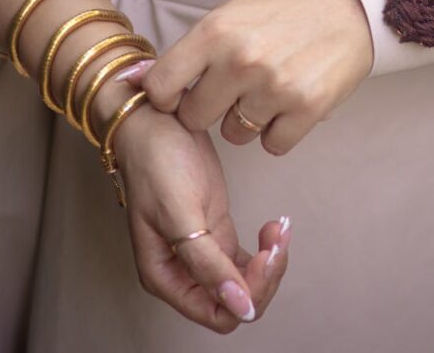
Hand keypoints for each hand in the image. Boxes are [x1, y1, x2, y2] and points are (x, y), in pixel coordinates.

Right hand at [111, 101, 291, 332]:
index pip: (219, 314)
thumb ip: (207, 264)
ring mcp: (203, 251)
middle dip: (265, 275)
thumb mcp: (179, 213)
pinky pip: (248, 258)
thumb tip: (240, 307)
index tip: (264, 256)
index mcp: (166, 277)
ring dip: (271, 261)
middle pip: (238, 302)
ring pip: (247, 281)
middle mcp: (184, 271)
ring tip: (279, 228)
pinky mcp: (217, 230)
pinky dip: (267, 248)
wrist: (154, 119)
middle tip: (277, 237)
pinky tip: (274, 226)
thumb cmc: (156, 162)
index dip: (249, 295)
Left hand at [125, 0, 372, 155]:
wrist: (349, 14)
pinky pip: (272, 145)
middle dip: (210, 109)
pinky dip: (279, 131)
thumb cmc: (283, 15)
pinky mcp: (306, 109)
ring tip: (268, 90)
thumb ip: (185, 52)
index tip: (182, 93)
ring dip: (247, 121)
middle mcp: (241, 60)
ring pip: (235, 135)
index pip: (160, 87)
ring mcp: (275, 87)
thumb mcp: (229, 16)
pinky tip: (289, 103)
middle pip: (195, 118)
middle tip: (233, 89)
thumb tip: (129, 81)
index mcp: (215, 32)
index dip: (167, 96)